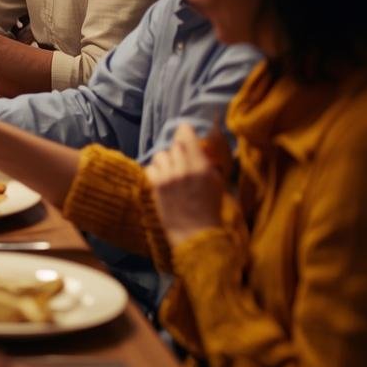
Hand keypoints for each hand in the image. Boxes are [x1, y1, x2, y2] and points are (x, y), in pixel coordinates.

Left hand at [146, 123, 226, 245]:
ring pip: (160, 155)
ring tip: (171, 171)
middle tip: (182, 161)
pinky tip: (162, 180)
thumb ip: (207, 163)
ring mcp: (168, 177)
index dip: (184, 132)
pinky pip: (150, 168)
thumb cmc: (210, 209)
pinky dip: (155, 172)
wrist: (196, 234)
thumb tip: (199, 148)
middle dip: (178, 151)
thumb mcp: (217, 183)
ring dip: (166, 161)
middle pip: (174, 146)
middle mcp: (183, 169)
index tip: (184, 132)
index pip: (187, 137)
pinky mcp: (156, 187)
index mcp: (202, 167)